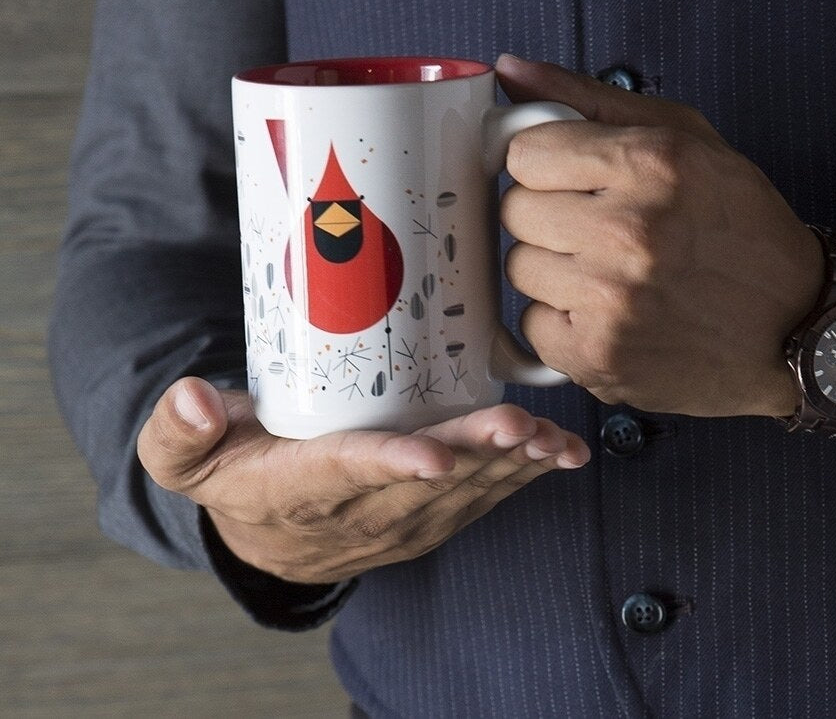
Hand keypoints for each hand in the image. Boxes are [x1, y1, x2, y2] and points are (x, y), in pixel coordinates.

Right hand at [137, 377, 589, 583]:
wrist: (268, 534)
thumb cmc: (232, 474)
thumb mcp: (185, 458)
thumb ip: (179, 432)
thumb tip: (190, 397)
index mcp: (295, 491)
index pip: (343, 475)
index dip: (388, 465)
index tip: (432, 457)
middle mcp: (355, 514)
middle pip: (420, 486)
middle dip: (472, 457)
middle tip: (516, 426)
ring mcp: (398, 523)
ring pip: (460, 496)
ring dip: (508, 469)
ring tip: (550, 439)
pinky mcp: (428, 520)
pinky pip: (479, 501)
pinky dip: (521, 478)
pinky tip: (559, 453)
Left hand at [496, 54, 824, 416]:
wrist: (797, 325)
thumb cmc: (741, 229)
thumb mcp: (686, 140)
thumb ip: (591, 101)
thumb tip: (512, 73)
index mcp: (650, 165)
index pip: (526, 154)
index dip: (544, 167)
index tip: (568, 180)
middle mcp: (628, 232)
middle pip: (516, 212)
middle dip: (549, 218)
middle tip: (598, 232)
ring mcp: (612, 301)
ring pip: (520, 270)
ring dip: (555, 272)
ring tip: (609, 276)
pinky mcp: (599, 357)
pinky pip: (532, 326)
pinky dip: (561, 325)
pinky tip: (608, 316)